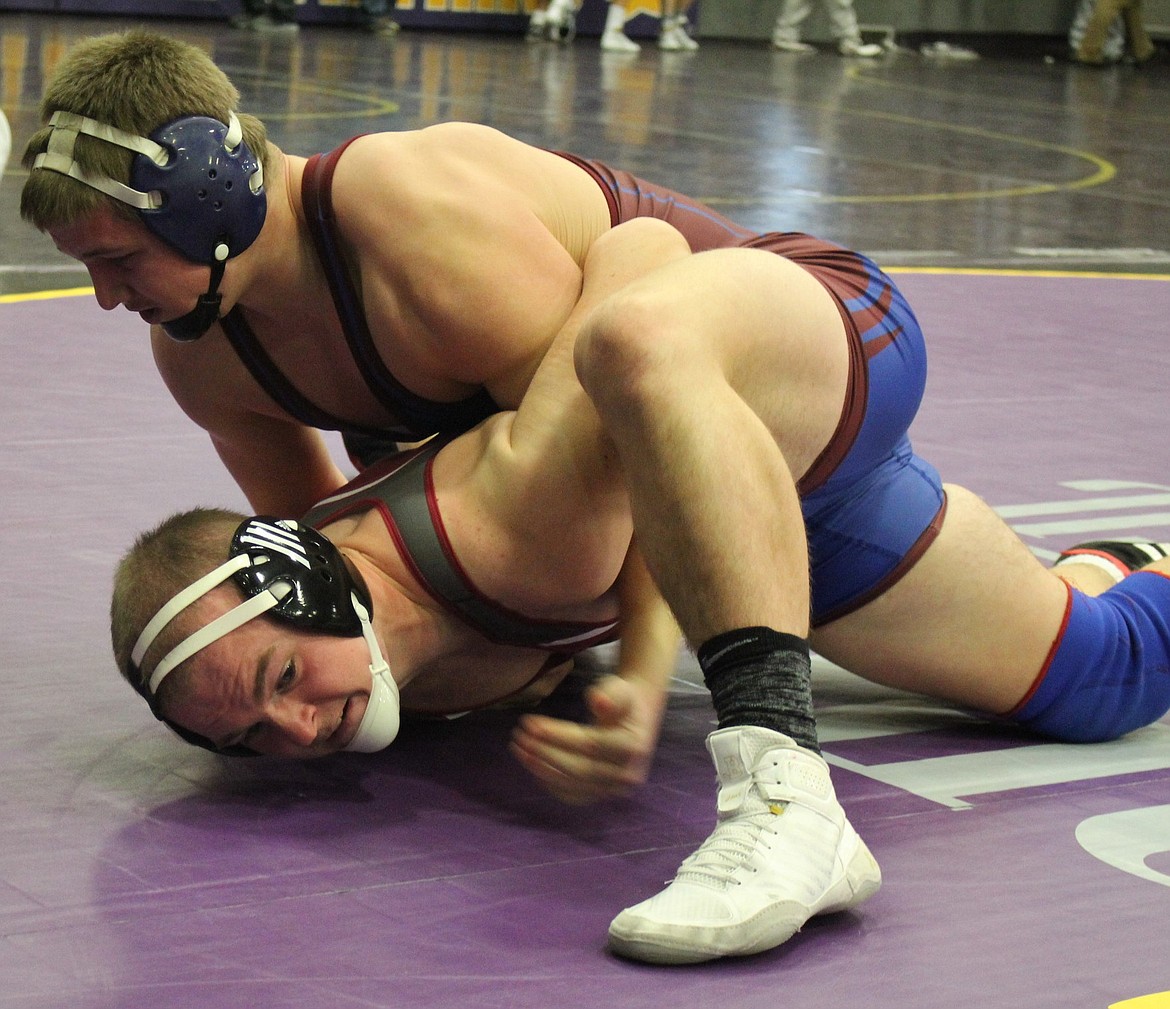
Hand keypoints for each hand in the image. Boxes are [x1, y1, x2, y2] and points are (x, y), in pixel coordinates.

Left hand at [510, 674, 662, 804]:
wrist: (635, 722)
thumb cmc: (623, 702)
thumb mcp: (621, 691)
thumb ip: (611, 695)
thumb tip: (598, 700)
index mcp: (632, 747)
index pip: (589, 744)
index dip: (557, 734)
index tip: (530, 722)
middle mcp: (625, 774)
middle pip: (579, 767)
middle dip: (544, 753)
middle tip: (518, 737)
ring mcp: (613, 789)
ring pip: (572, 783)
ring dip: (541, 768)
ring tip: (518, 750)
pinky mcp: (601, 795)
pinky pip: (571, 795)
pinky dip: (550, 782)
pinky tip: (533, 766)